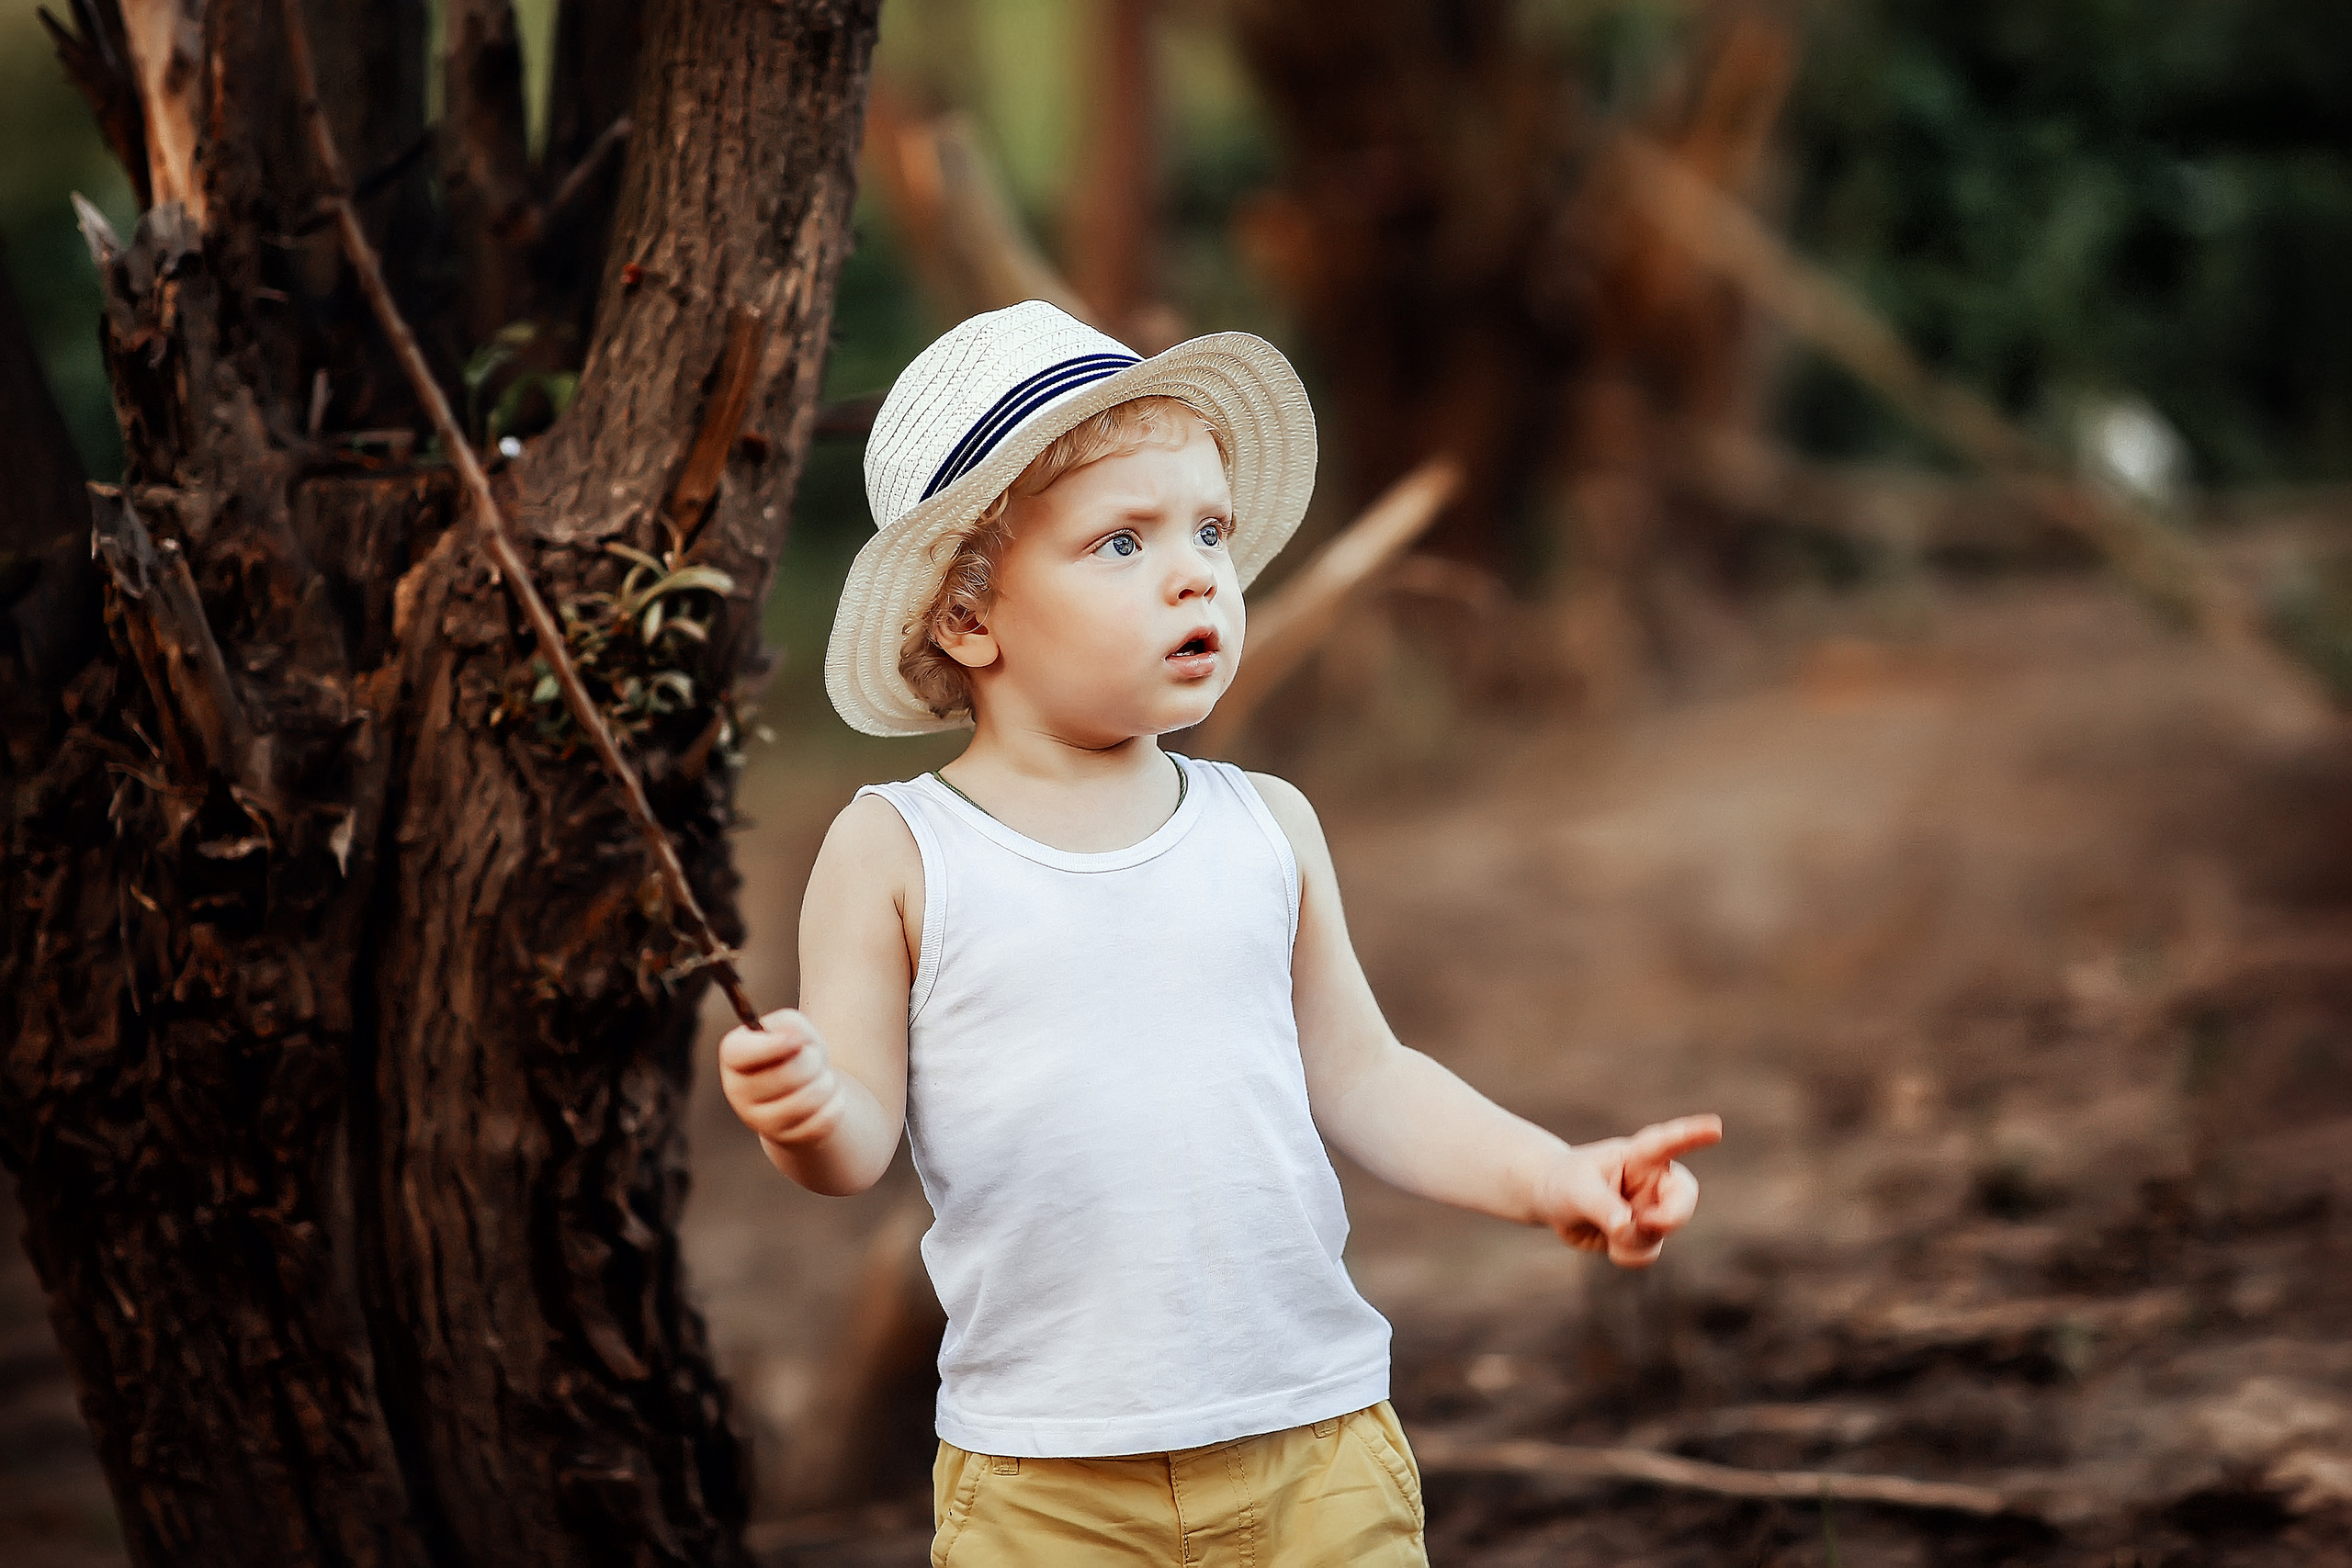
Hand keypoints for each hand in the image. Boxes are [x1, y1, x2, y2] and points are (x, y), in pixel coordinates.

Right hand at [719, 1008, 848, 1148]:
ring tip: (822, 1078)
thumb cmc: (794, 1053)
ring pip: (806, 1101)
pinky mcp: (785, 1139)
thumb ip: (790, 1024)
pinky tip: (829, 1097)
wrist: (802, 1091)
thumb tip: (792, 1037)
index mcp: (734, 1056)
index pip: (738, 1053)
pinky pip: (821, 1121)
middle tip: (814, 1059)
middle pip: (785, 1075)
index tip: (797, 1041)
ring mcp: (758, 1120)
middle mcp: (738, 1090)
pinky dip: (835, 1104)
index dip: (772, 1046)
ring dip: (826, 1084)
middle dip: (813, 1062)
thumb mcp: (792, 1027)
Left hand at [1537, 1114, 1721, 1267]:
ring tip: (1608, 1229)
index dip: (1693, 1135)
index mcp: (1638, 1156)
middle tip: (1649, 1223)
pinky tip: (1609, 1242)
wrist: (1552, 1202)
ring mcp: (1652, 1209)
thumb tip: (1626, 1227)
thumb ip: (1602, 1206)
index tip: (1715, 1128)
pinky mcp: (1645, 1235)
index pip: (1667, 1144)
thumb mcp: (1577, 1190)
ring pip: (1659, 1234)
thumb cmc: (1564, 1182)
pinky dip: (1627, 1254)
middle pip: (1683, 1199)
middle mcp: (1653, 1181)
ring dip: (1633, 1239)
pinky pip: (1647, 1253)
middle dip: (1672, 1216)